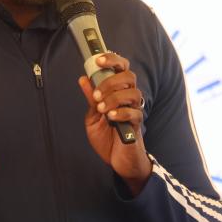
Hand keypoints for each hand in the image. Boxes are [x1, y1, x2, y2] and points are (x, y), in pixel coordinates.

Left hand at [78, 53, 151, 194]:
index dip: (111, 59)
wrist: (118, 161)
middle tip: (97, 94)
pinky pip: (134, 113)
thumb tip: (83, 78)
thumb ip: (91, 98)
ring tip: (102, 108)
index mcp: (118, 91)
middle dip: (110, 81)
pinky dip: (121, 112)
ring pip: (133, 93)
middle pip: (129, 76)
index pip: (120, 67)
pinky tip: (111, 117)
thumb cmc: (107, 138)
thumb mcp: (93, 116)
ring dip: (114, 97)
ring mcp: (135, 110)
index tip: (97, 60)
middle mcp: (128, 98)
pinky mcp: (137, 125)